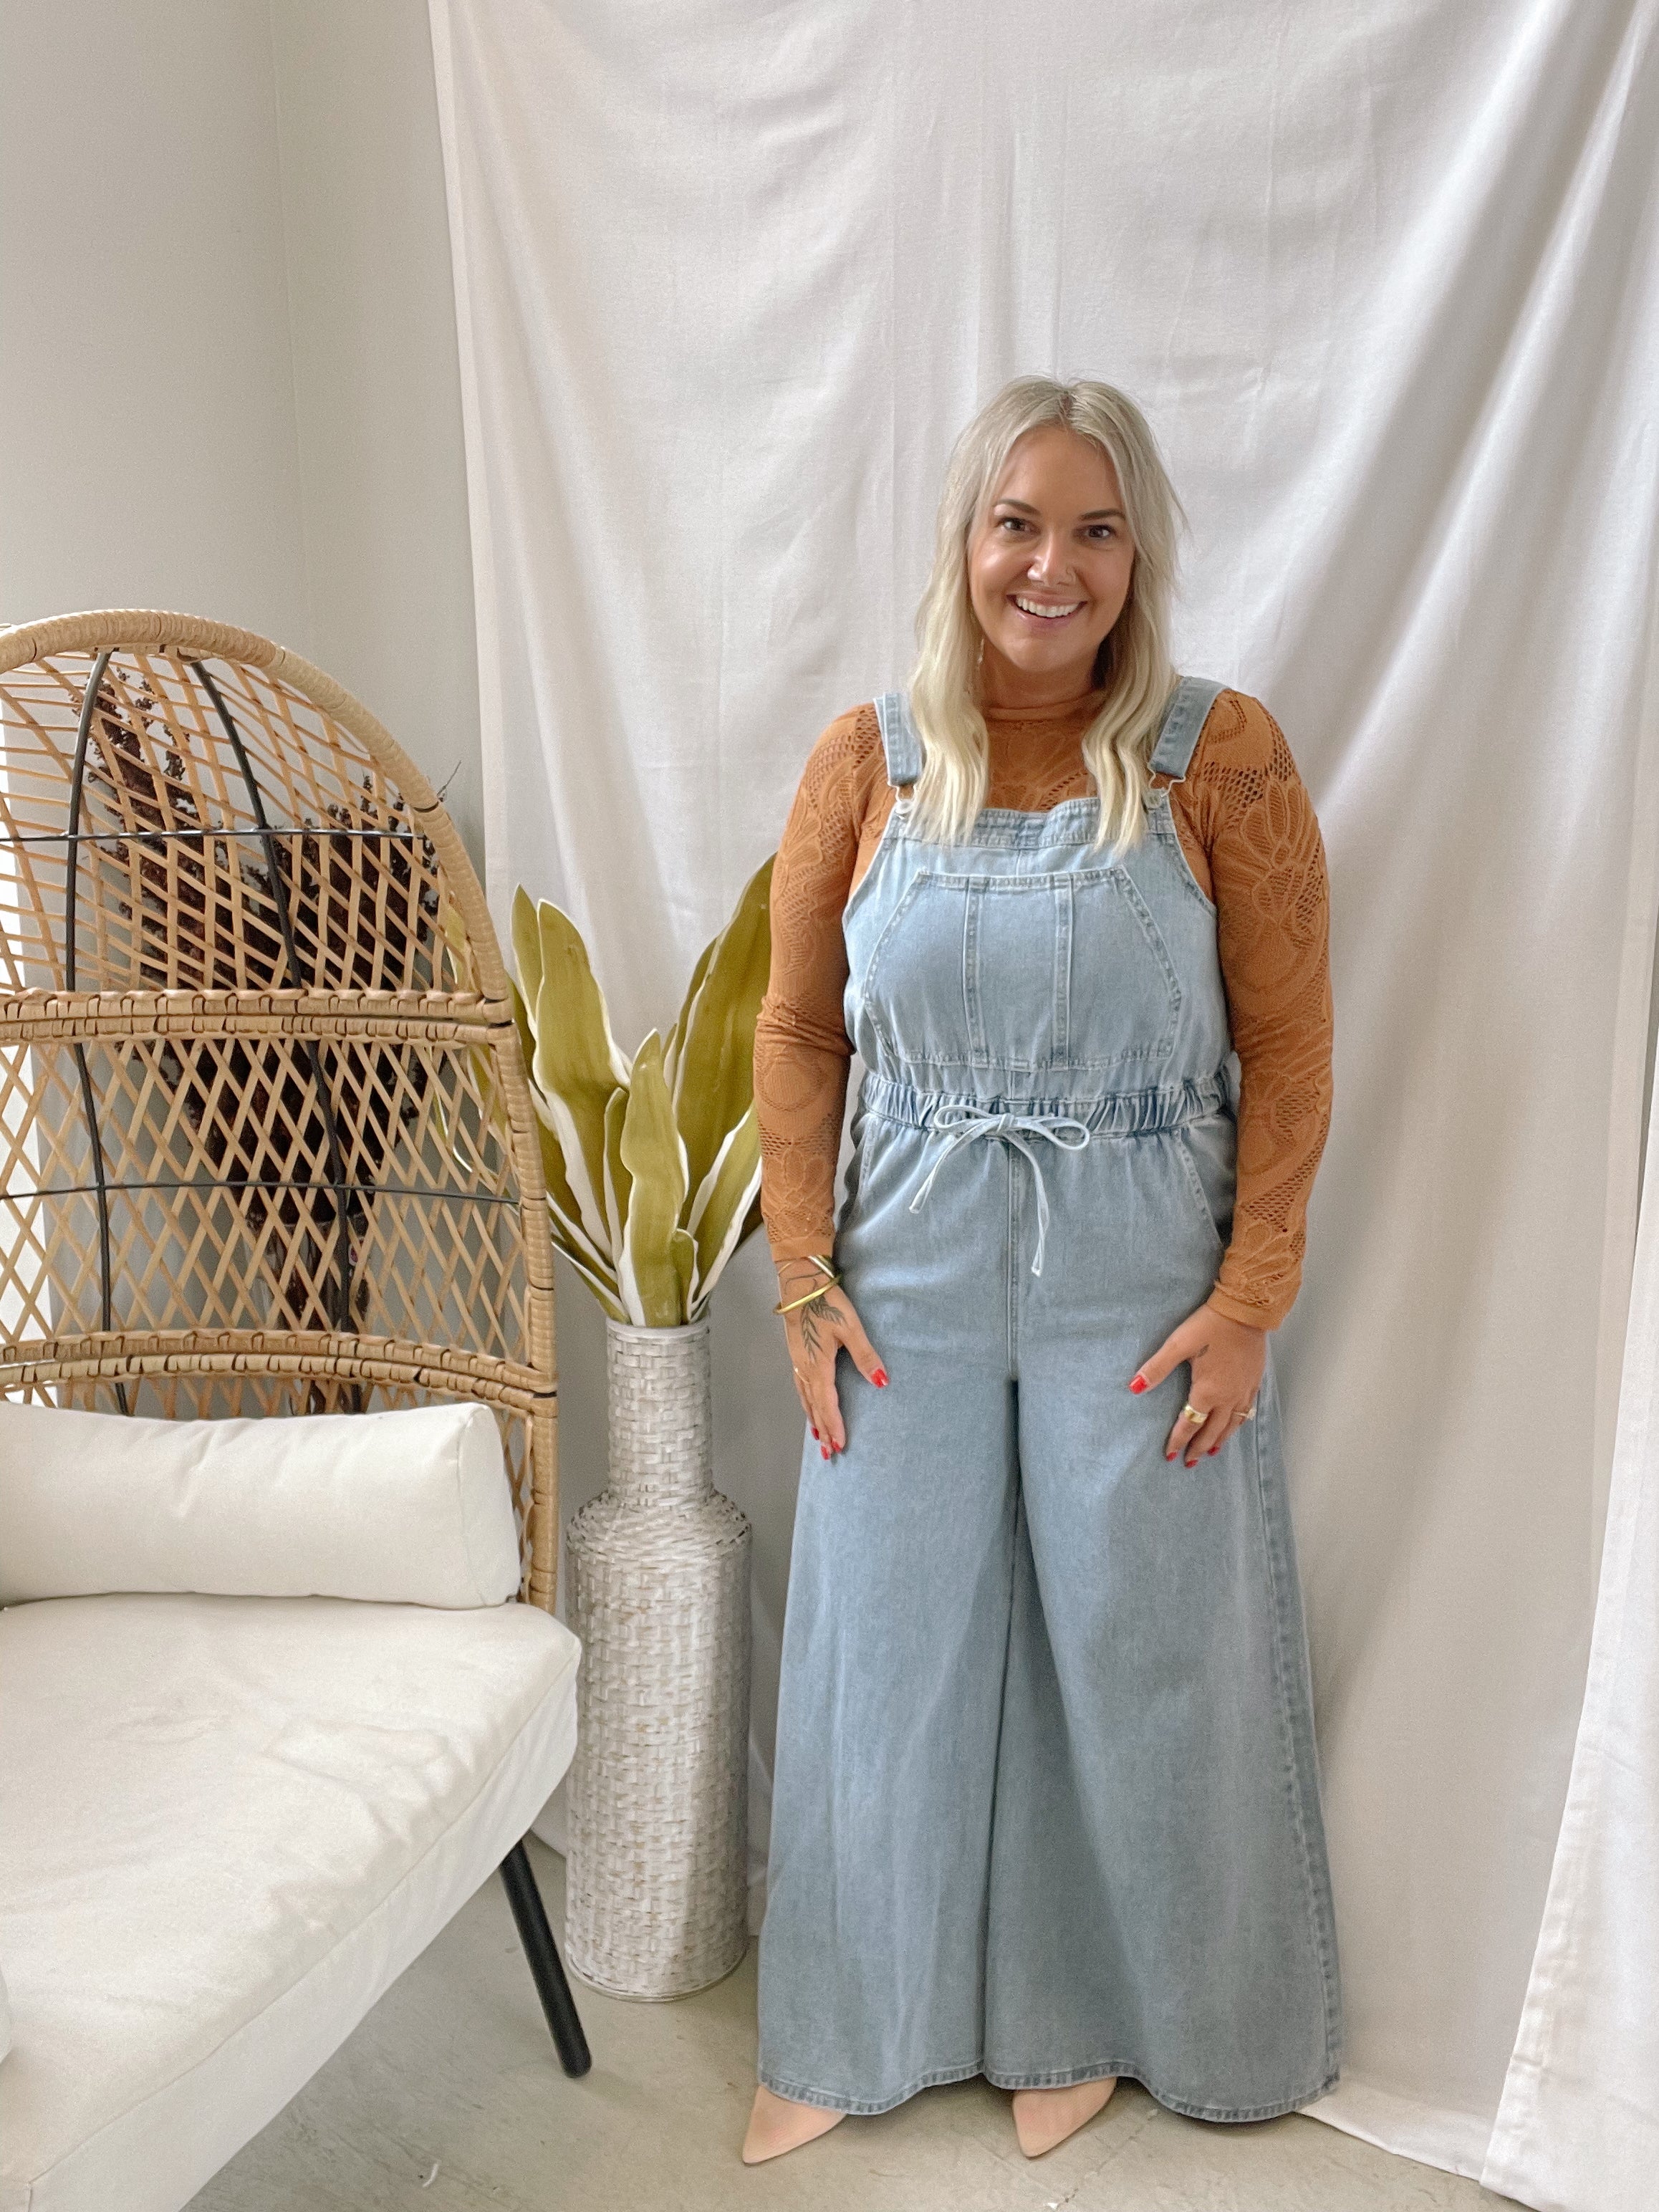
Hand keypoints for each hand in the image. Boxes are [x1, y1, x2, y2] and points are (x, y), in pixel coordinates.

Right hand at [776, 1257, 886, 1456]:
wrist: (800, 1283)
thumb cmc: (827, 1302)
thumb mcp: (850, 1328)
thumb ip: (865, 1356)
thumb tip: (882, 1382)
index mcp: (818, 1366)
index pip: (827, 1404)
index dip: (834, 1426)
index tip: (840, 1446)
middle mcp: (804, 1369)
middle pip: (814, 1407)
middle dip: (823, 1431)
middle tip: (829, 1454)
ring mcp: (797, 1361)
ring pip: (805, 1398)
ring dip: (813, 1420)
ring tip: (818, 1438)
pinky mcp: (795, 1353)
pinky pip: (799, 1387)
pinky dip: (805, 1403)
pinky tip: (808, 1404)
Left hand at [1129, 1299, 1264, 1465]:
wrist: (1245, 1312)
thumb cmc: (1209, 1326)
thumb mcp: (1177, 1345)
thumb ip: (1156, 1368)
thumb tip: (1134, 1388)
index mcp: (1208, 1391)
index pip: (1190, 1424)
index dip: (1178, 1440)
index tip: (1169, 1455)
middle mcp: (1228, 1397)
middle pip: (1212, 1430)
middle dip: (1198, 1447)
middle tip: (1189, 1462)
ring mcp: (1244, 1391)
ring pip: (1232, 1425)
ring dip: (1220, 1440)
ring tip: (1211, 1452)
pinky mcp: (1255, 1382)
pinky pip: (1247, 1412)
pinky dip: (1238, 1425)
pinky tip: (1236, 1425)